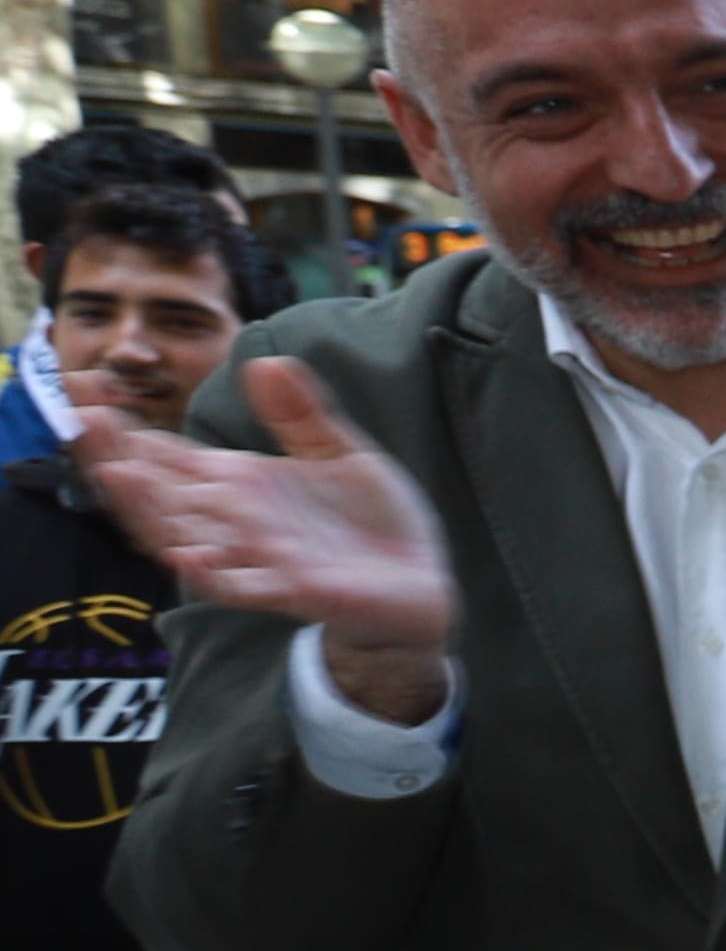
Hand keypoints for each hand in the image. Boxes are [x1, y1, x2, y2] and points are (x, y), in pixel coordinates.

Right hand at [75, 357, 453, 716]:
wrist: (419, 583)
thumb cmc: (371, 522)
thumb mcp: (341, 454)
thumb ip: (300, 413)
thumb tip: (265, 359)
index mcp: (241, 483)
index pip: (170, 455)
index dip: (128, 430)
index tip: (87, 393)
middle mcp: (236, 520)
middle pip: (160, 491)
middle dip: (119, 459)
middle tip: (81, 421)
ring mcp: (256, 558)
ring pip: (182, 537)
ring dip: (148, 511)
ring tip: (115, 474)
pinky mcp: (290, 591)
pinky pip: (236, 587)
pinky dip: (210, 573)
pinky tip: (186, 554)